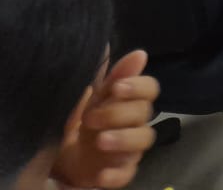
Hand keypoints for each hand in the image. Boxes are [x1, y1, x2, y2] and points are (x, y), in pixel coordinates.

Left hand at [53, 50, 158, 188]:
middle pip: (145, 112)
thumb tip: (138, 53)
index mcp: (130, 101)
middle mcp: (136, 123)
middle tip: (91, 118)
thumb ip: (112, 76)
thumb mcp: (93, 97)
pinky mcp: (122, 172)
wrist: (66, 157)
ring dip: (123, 139)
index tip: (116, 87)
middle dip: (119, 113)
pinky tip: (102, 174)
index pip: (150, 88)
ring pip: (143, 140)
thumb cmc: (84, 119)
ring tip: (99, 141)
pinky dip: (116, 174)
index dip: (138, 86)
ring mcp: (132, 148)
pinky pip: (128, 174)